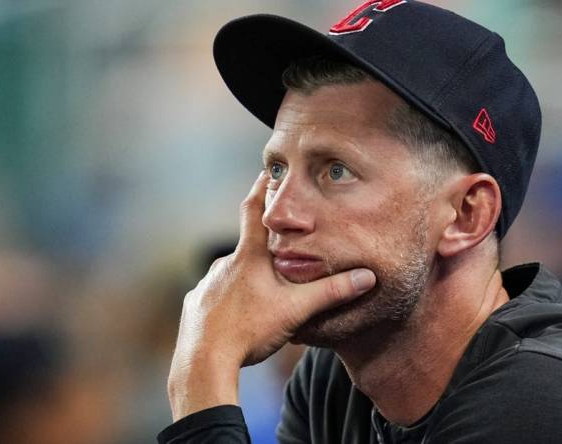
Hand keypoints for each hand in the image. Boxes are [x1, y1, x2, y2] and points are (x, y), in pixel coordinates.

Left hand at [167, 172, 375, 419]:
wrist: (205, 361)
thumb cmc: (250, 330)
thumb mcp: (296, 310)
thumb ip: (332, 292)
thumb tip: (366, 278)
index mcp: (248, 258)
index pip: (253, 212)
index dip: (261, 190)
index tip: (266, 173)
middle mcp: (223, 265)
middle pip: (246, 251)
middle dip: (263, 254)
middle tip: (279, 263)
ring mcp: (206, 285)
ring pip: (230, 276)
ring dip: (244, 282)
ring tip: (260, 300)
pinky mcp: (195, 305)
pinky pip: (213, 297)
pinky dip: (227, 303)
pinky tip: (237, 318)